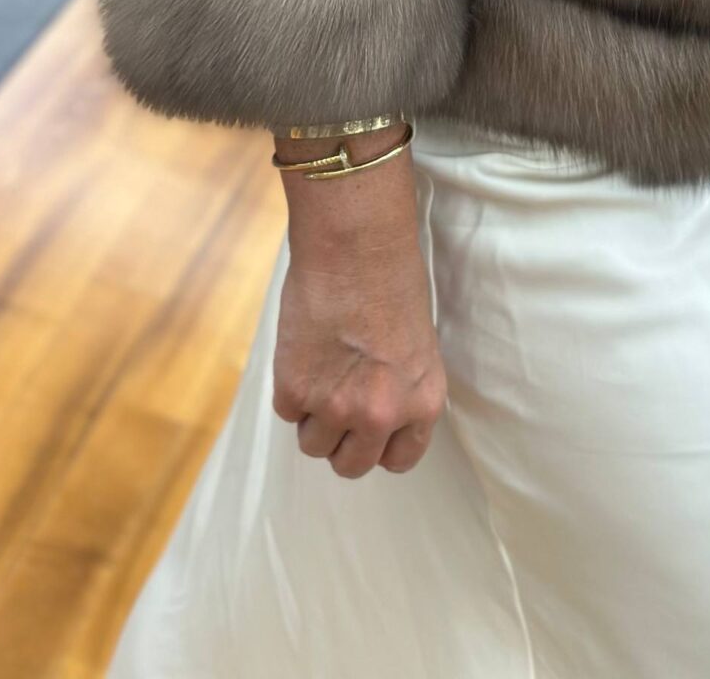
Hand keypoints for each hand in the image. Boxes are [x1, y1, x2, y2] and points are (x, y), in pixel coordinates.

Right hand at [272, 129, 446, 477]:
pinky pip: (286, 412)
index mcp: (423, 401)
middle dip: (343, 440)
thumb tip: (378, 415)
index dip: (380, 444)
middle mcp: (382, 414)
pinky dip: (291, 389)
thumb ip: (400, 387)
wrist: (356, 244)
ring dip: (313, 416)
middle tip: (338, 403)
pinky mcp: (295, 390)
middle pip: (351, 465)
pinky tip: (305, 350)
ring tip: (321, 370)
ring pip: (313, 445)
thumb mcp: (416, 344)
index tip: (370, 429)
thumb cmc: (392, 278)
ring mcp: (336, 406)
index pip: (400, 460)